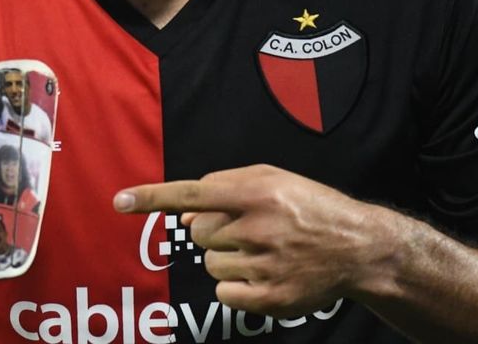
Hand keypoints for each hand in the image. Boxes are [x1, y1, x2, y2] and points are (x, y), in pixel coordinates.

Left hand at [114, 164, 399, 316]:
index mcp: (257, 191)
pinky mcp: (270, 298)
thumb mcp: (274, 178)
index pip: (193, 193)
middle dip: (214, 232)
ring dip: (227, 259)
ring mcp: (265, 264)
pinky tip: (264, 275)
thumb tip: (186, 211)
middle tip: (249, 230)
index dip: (152, 197)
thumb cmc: (309, 206)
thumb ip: (228, 184)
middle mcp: (258, 226)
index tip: (119, 201)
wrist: (358, 247)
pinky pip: (224, 294)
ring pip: (210, 265)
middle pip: (197, 234)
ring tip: (263, 252)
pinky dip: (236, 287)